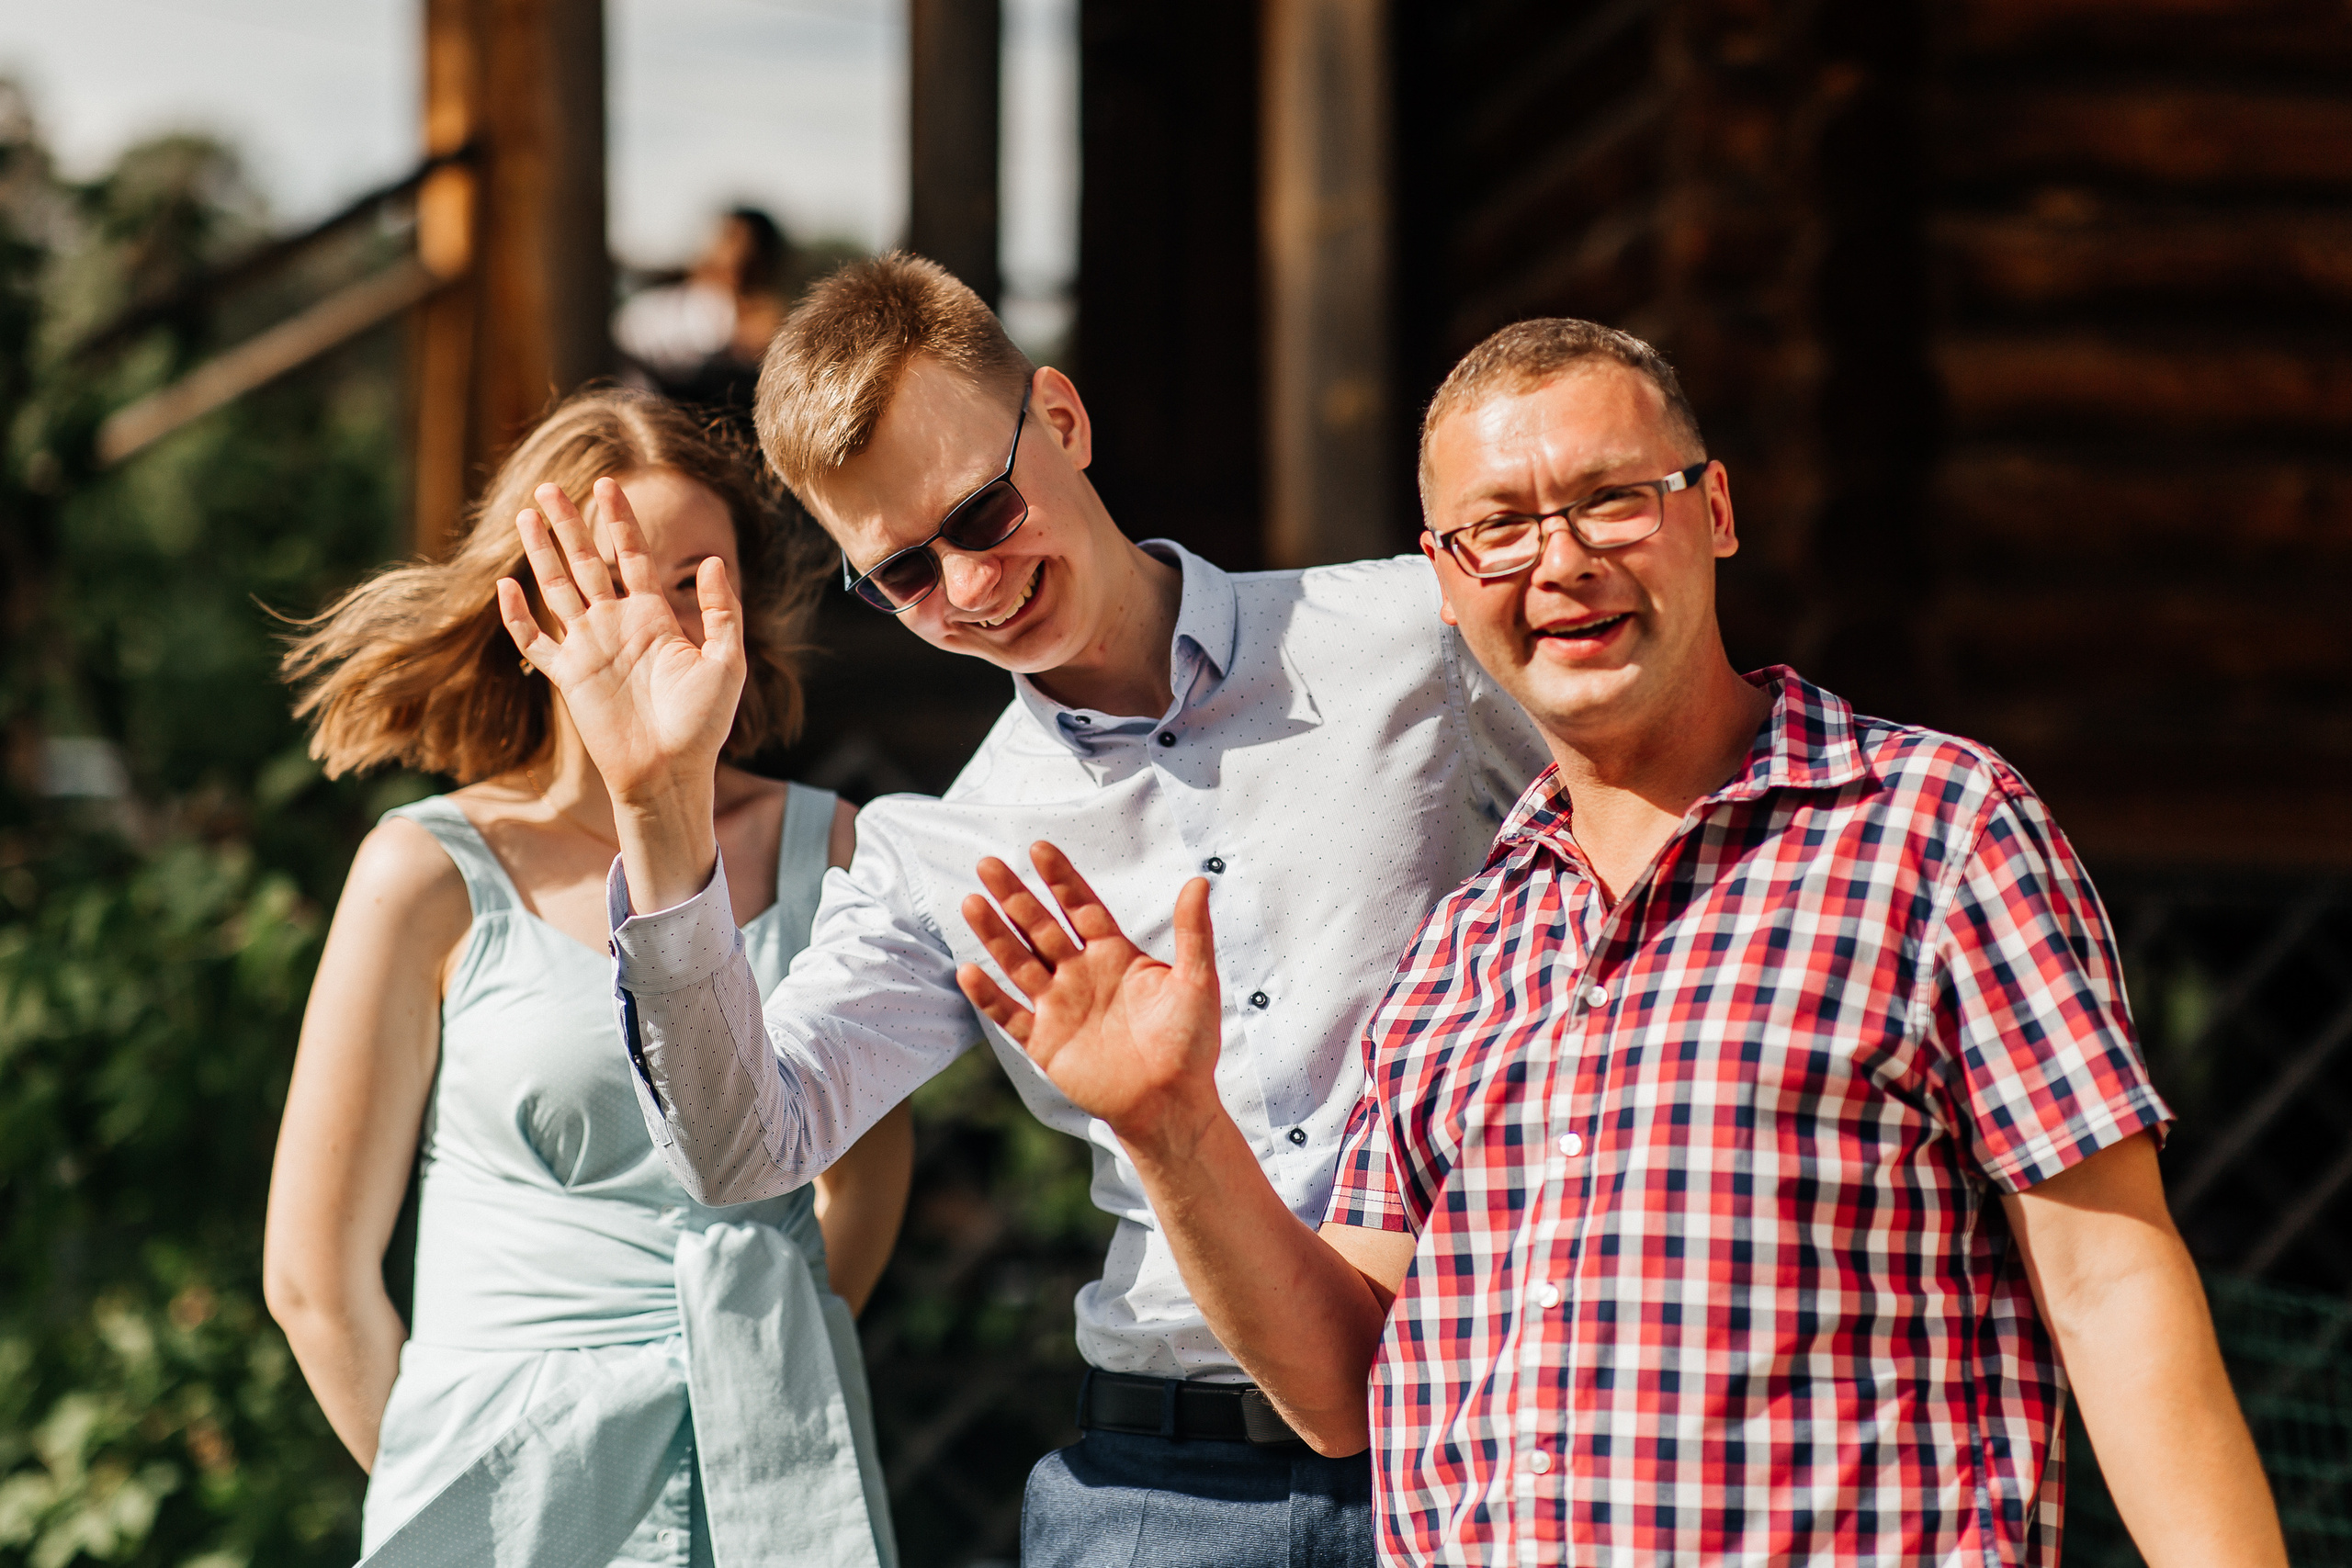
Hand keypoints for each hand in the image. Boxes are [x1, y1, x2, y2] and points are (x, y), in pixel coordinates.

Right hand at [496, 478, 741, 811]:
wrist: (671, 773)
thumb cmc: (703, 724)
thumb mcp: (726, 661)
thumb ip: (721, 611)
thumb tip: (712, 559)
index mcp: (654, 617)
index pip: (630, 556)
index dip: (618, 521)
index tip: (607, 484)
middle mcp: (617, 626)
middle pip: (586, 562)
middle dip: (568, 524)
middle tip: (549, 487)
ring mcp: (589, 648)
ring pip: (557, 589)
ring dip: (541, 553)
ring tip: (526, 515)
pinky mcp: (567, 677)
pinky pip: (535, 641)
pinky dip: (519, 616)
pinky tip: (507, 585)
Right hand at [957, 843, 1222, 1149]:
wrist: (1171, 1104)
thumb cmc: (1190, 1044)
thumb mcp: (1197, 982)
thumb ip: (1194, 932)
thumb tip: (1199, 880)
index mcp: (1115, 955)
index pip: (1081, 906)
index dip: (1060, 878)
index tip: (1038, 848)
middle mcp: (1081, 975)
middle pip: (1040, 927)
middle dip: (1015, 897)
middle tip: (988, 864)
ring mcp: (1060, 1007)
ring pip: (1018, 962)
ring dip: (994, 934)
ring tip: (971, 902)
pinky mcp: (1045, 1043)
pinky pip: (1010, 1015)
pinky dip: (988, 996)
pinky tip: (969, 971)